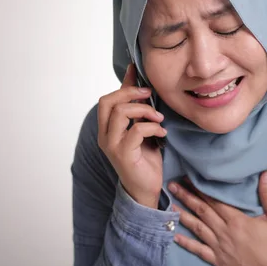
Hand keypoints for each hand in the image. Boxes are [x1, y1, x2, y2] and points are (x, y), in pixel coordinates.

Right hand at [97, 65, 166, 207]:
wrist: (146, 189)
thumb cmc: (144, 159)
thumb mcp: (141, 129)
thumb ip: (137, 111)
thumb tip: (139, 85)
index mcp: (106, 129)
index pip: (107, 100)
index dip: (124, 85)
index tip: (139, 76)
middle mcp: (104, 136)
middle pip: (108, 102)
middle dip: (130, 93)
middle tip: (149, 95)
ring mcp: (112, 145)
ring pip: (120, 113)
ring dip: (144, 110)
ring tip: (159, 118)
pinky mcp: (124, 155)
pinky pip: (136, 130)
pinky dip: (152, 127)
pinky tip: (162, 132)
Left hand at [169, 171, 266, 265]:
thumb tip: (265, 174)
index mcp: (237, 220)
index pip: (214, 201)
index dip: (200, 189)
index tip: (189, 178)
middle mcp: (224, 231)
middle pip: (202, 211)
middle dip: (187, 197)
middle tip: (173, 186)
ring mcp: (218, 246)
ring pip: (197, 228)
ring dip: (183, 215)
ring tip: (170, 204)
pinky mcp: (217, 260)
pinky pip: (198, 250)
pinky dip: (186, 243)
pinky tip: (175, 235)